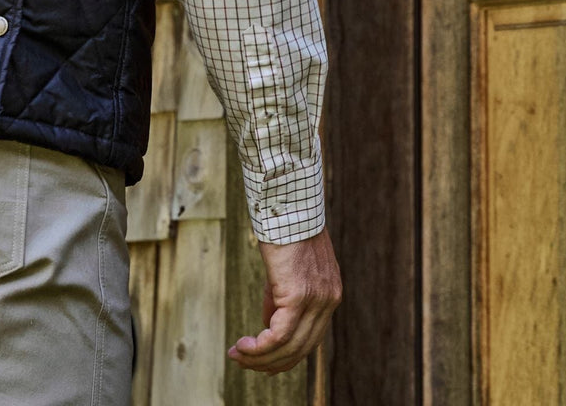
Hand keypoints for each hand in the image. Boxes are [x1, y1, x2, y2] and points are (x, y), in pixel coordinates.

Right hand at [228, 226, 340, 373]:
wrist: (288, 203)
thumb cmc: (283, 226)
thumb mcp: (286, 267)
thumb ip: (280, 296)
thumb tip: (267, 324)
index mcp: (329, 294)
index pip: (310, 338)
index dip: (286, 355)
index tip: (263, 362)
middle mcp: (328, 301)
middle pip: (301, 348)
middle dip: (270, 362)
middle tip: (243, 362)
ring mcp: (316, 300)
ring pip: (289, 347)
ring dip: (260, 357)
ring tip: (237, 355)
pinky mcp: (298, 295)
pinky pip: (279, 335)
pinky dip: (260, 347)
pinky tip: (243, 346)